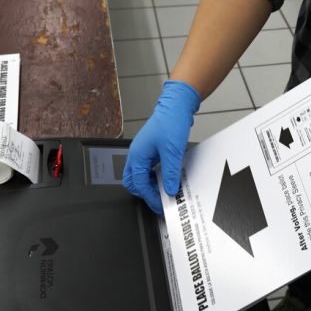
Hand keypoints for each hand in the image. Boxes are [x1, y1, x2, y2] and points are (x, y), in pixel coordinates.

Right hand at [123, 80, 200, 213]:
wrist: (176, 106)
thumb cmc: (171, 122)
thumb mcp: (172, 151)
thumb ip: (170, 173)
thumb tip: (170, 190)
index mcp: (138, 156)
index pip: (139, 184)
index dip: (150, 197)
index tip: (161, 205)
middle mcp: (137, 154)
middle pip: (133, 182)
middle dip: (145, 193)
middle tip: (160, 200)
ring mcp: (144, 152)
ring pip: (141, 175)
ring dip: (151, 185)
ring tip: (165, 191)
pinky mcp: (152, 149)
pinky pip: (149, 168)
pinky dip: (156, 176)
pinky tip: (167, 178)